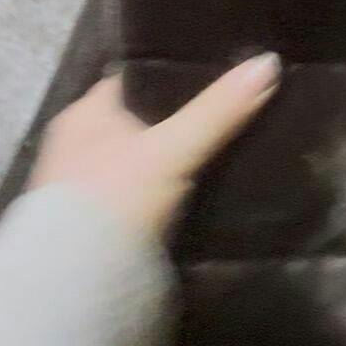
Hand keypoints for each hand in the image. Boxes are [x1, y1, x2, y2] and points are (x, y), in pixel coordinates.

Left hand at [28, 55, 280, 240]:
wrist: (79, 284)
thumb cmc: (117, 199)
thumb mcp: (173, 149)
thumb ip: (218, 110)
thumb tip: (268, 61)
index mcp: (83, 115)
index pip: (135, 79)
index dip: (175, 75)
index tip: (218, 72)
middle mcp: (77, 144)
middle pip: (141, 120)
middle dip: (178, 119)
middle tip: (230, 111)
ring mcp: (86, 186)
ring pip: (143, 158)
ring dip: (173, 157)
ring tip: (226, 146)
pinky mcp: (100, 222)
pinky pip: (142, 192)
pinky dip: (166, 189)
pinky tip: (200, 190)